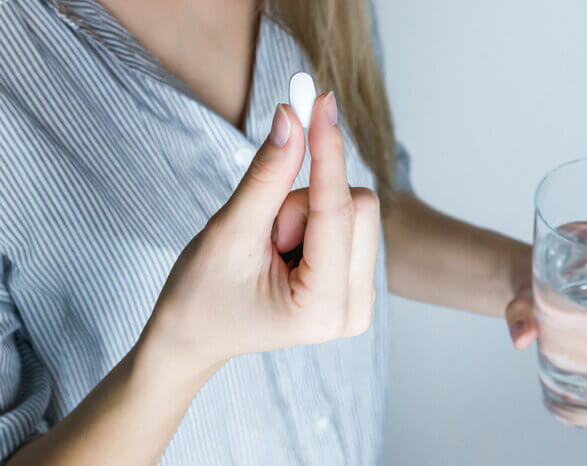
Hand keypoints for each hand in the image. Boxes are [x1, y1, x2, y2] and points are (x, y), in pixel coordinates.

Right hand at [146, 92, 379, 370]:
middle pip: (359, 207)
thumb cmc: (202, 295)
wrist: (197, 335)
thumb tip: (292, 117)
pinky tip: (288, 250)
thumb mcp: (229, 232)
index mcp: (321, 308)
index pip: (336, 210)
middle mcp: (354, 310)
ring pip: (356, 211)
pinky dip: (316, 221)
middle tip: (267, 230)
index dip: (327, 150)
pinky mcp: (357, 285)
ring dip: (307, 213)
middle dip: (305, 202)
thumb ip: (266, 176)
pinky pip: (350, 223)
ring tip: (272, 246)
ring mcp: (360, 300)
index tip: (320, 100)